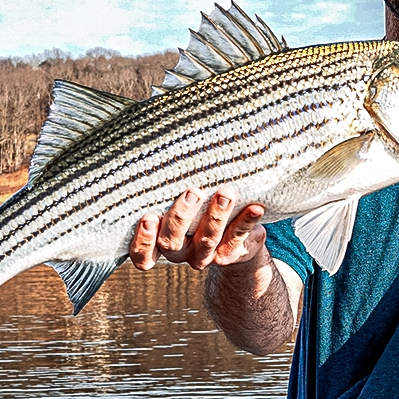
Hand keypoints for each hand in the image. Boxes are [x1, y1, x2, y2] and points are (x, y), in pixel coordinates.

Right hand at [128, 187, 266, 270]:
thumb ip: (168, 185)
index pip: (142, 254)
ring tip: (225, 194)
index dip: (143, 240)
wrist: (233, 236)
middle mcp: (181, 252)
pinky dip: (246, 221)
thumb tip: (162, 143)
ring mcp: (205, 255)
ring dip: (216, 216)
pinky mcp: (230, 252)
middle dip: (181, 217)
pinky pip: (238, 238)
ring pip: (207, 240)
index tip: (148, 217)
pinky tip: (255, 207)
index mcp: (160, 242)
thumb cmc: (196, 206)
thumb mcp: (178, 197)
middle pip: (172, 243)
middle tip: (193, 192)